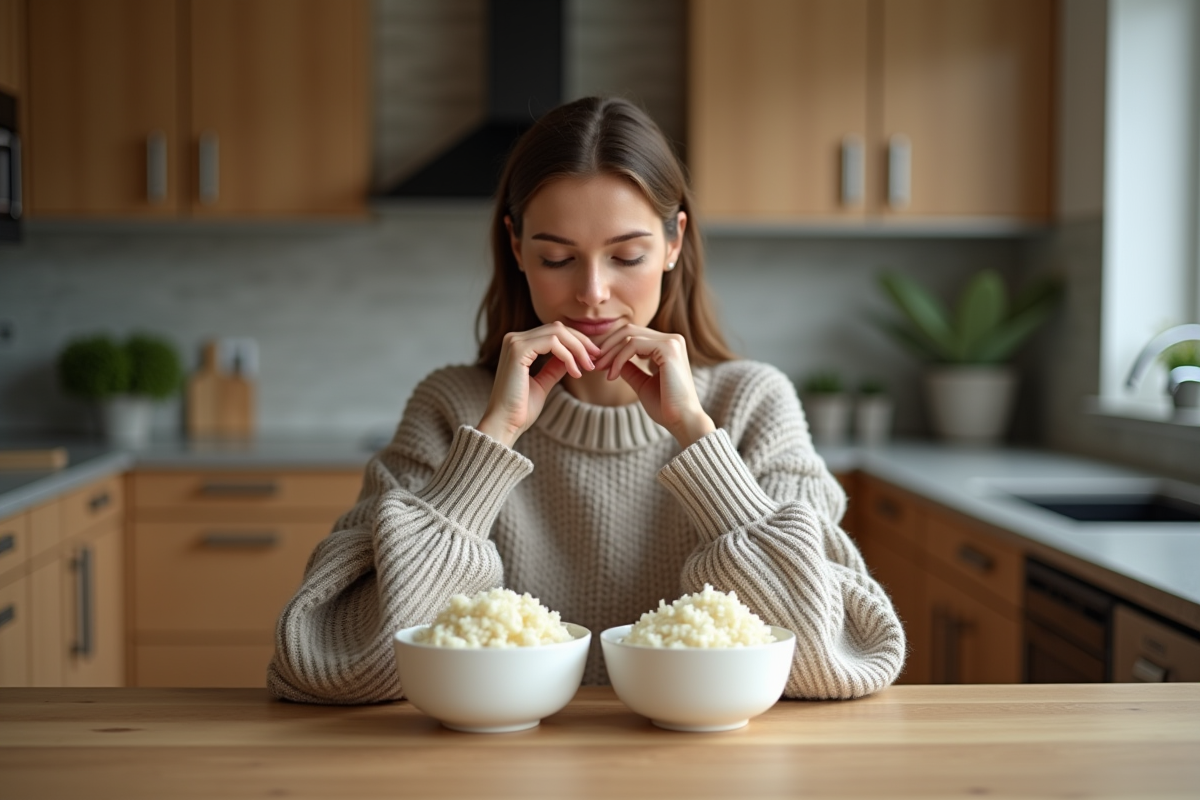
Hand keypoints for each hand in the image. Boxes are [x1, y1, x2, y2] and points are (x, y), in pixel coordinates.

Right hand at [477, 322, 600, 446]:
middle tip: (595, 359)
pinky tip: (575, 372)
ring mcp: (515, 342)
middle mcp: (514, 339)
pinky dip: (568, 356)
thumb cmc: (521, 408)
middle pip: (557, 328)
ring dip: (577, 349)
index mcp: (519, 345)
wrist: (505, 423)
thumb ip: (555, 366)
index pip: (553, 332)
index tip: (592, 357)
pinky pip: (553, 343)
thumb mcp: (543, 382)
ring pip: (557, 332)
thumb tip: (572, 356)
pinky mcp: (518, 349)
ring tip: (587, 367)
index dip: (576, 341)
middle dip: (581, 342)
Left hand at [592, 324, 715, 447]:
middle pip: (629, 330)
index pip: (634, 335)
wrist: (682, 420)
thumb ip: (630, 369)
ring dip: (610, 352)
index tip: (599, 363)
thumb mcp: (642, 384)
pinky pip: (633, 344)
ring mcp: (672, 341)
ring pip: (629, 335)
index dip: (613, 346)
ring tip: (600, 369)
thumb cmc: (665, 407)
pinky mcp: (668, 348)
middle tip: (594, 364)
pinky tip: (612, 375)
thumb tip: (613, 360)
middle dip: (608, 346)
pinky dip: (618, 358)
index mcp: (668, 346)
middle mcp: (672, 339)